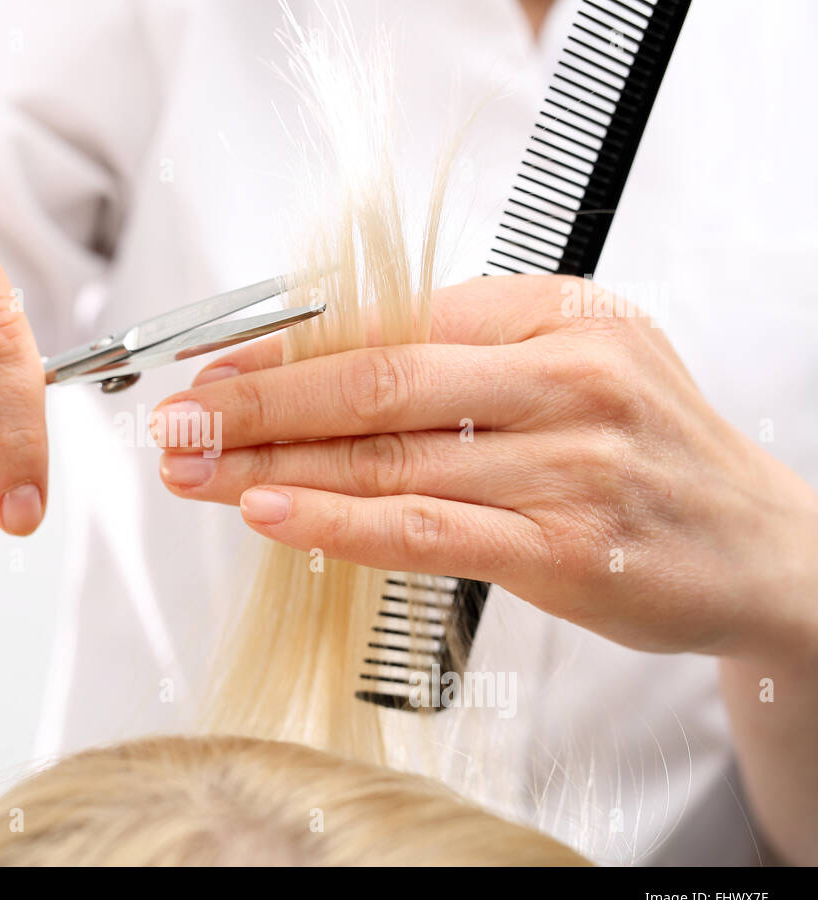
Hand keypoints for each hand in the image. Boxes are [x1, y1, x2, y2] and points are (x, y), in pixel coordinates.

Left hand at [156, 275, 817, 659]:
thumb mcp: (575, 364)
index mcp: (555, 315)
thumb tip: (318, 368)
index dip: (285, 349)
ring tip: (193, 469)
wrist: (762, 547)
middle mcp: (564, 377)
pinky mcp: (566, 549)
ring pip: (388, 458)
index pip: (389, 321)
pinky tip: (269, 514)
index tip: (209, 371)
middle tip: (175, 420)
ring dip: (272, 464)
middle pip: (375, 381)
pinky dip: (338, 521)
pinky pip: (428, 529)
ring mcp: (568, 464)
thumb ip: (464, 357)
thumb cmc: (649, 453)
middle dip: (257, 402)